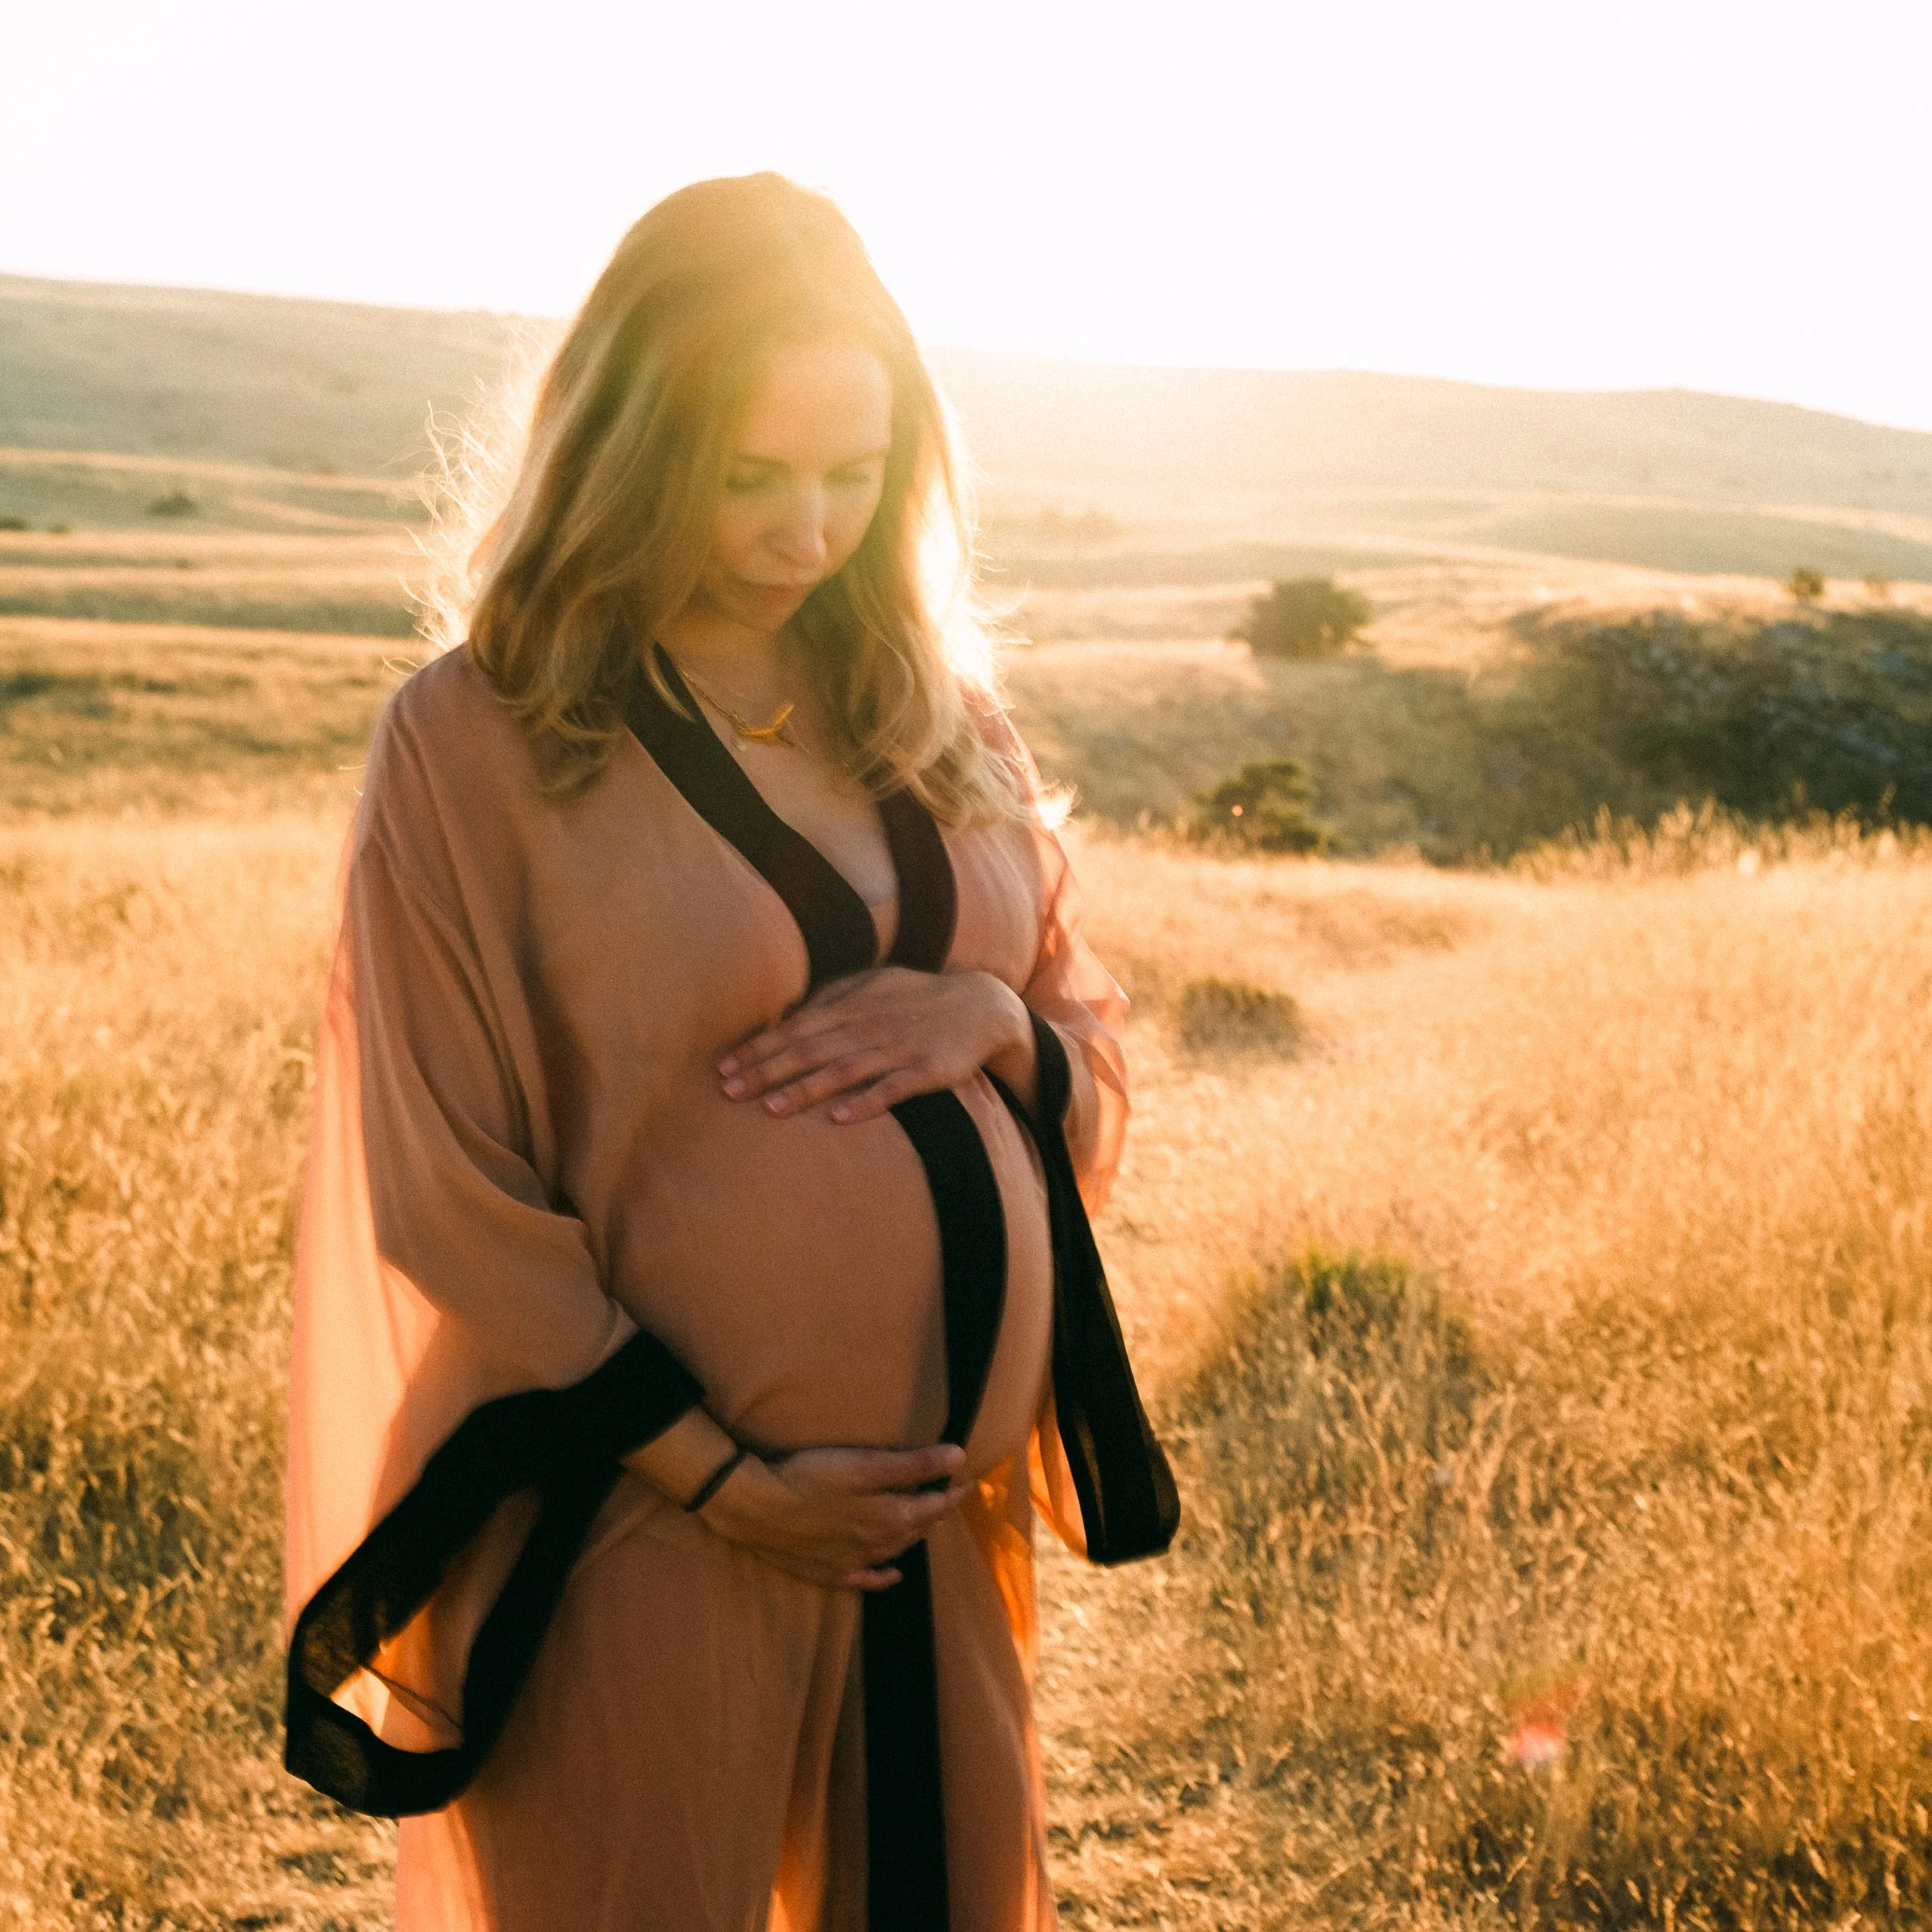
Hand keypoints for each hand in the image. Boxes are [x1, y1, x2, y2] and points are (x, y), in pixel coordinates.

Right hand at [701, 1442, 968, 1589]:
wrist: (757, 1510)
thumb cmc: (810, 1477)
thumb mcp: (864, 1464)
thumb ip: (913, 1464)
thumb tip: (958, 1457)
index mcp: (890, 1517)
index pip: (935, 1506)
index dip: (952, 1492)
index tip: (965, 1479)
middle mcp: (878, 1545)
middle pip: (917, 1529)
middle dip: (936, 1512)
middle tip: (947, 1495)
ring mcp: (853, 1562)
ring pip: (896, 1551)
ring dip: (914, 1537)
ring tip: (925, 1523)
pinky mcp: (828, 1572)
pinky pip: (867, 1579)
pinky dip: (884, 1576)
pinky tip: (893, 1574)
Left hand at [718, 967, 1036, 1123]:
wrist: (983, 1006)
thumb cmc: (919, 996)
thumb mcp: (876, 983)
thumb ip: (834, 998)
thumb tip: (790, 1015)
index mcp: (854, 1004)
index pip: (796, 1027)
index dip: (760, 1048)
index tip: (725, 1067)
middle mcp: (871, 1024)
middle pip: (811, 1049)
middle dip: (768, 1071)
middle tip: (730, 1092)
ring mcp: (899, 1048)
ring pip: (844, 1070)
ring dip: (806, 1090)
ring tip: (771, 1109)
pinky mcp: (927, 1071)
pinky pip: (892, 1089)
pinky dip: (865, 1102)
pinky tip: (839, 1118)